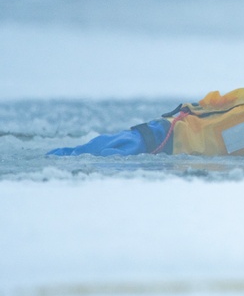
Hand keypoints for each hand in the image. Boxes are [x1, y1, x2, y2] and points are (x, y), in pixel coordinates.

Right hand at [48, 120, 169, 155]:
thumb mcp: (131, 148)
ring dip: (64, 154)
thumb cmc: (137, 144)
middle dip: (64, 155)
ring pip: (78, 150)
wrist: (143, 136)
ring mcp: (95, 144)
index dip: (73, 156)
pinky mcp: (96, 146)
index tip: (60, 159)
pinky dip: (69, 152)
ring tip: (49, 157)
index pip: (85, 152)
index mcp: (102, 145)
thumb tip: (104, 153)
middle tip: (48, 159)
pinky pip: (81, 149)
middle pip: (78, 151)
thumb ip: (119, 151)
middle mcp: (96, 144)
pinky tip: (59, 154)